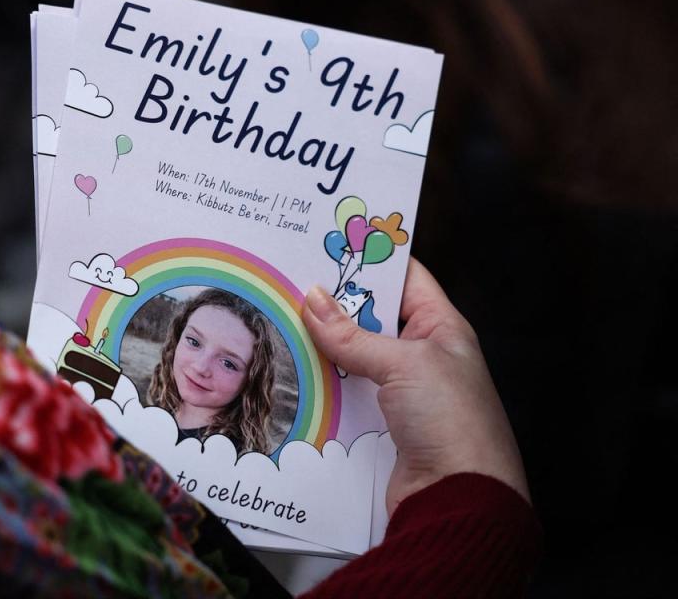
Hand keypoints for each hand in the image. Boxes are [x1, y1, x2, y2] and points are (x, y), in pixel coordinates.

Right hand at [303, 258, 529, 514]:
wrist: (458, 497)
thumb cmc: (451, 420)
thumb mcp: (404, 364)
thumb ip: (354, 336)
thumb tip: (312, 300)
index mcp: (441, 328)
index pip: (405, 277)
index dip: (371, 258)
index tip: (330, 242)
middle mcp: (422, 355)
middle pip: (372, 317)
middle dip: (336, 303)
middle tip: (291, 280)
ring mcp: (400, 391)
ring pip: (353, 356)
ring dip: (323, 346)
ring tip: (282, 320)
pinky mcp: (380, 424)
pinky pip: (346, 393)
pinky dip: (323, 384)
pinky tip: (293, 372)